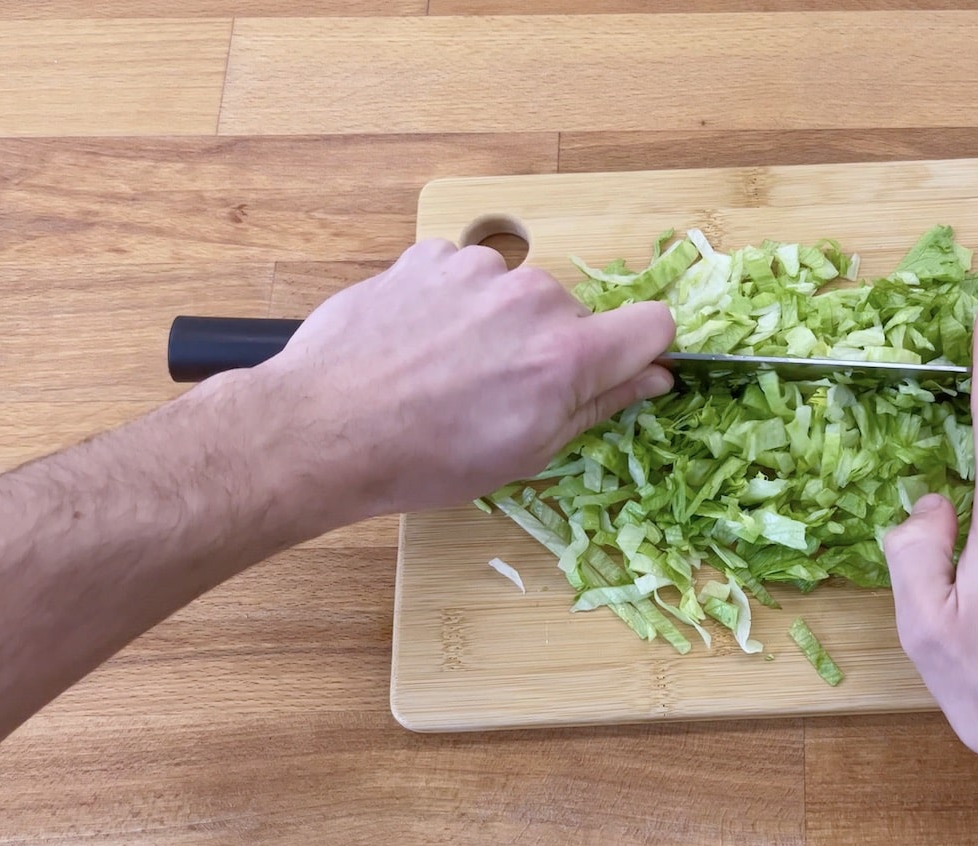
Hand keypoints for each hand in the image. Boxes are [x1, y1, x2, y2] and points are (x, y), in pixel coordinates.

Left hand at [247, 239, 675, 516]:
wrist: (323, 429)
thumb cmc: (424, 457)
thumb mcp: (528, 450)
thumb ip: (599, 404)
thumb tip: (654, 376)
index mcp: (568, 354)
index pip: (653, 325)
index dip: (642, 352)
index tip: (617, 373)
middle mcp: (533, 298)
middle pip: (575, 315)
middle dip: (551, 349)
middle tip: (501, 394)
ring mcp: (477, 269)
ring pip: (518, 294)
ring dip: (499, 325)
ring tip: (449, 371)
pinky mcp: (428, 256)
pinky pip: (465, 276)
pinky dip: (454, 305)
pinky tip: (419, 346)